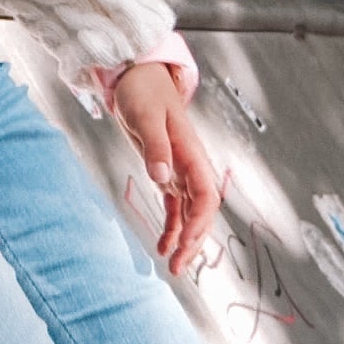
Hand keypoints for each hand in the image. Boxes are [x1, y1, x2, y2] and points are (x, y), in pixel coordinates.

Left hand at [112, 59, 224, 274]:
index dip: (199, 223)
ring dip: (184, 239)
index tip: (185, 243)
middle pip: (202, 212)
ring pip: (190, 213)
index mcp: (191, 154)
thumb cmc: (143, 92)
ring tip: (174, 267)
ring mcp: (180, 170)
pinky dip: (171, 226)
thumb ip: (155, 147)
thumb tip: (162, 178)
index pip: (205, 196)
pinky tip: (163, 245)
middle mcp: (191, 166)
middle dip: (194, 241)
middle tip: (179, 268)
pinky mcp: (167, 171)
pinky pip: (175, 206)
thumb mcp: (145, 116)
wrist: (137, 75)